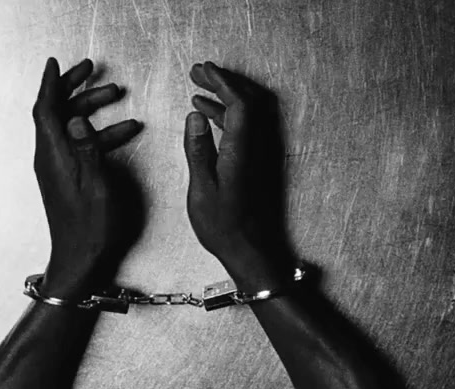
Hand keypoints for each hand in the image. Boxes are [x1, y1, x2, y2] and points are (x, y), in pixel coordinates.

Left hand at [32, 57, 144, 290]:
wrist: (80, 260)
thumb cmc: (89, 230)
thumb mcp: (95, 186)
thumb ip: (88, 149)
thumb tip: (77, 118)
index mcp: (53, 157)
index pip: (46, 110)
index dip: (50, 83)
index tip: (55, 63)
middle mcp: (50, 159)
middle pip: (57, 112)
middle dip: (74, 88)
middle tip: (92, 71)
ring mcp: (57, 168)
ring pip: (70, 126)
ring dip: (91, 108)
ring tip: (116, 95)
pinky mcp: (67, 177)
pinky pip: (79, 144)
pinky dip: (98, 133)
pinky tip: (123, 131)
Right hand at [184, 62, 289, 267]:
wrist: (250, 251)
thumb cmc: (224, 227)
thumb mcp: (201, 189)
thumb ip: (198, 150)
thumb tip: (196, 116)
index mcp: (241, 151)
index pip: (238, 103)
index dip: (222, 82)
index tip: (204, 70)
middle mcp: (255, 149)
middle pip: (247, 101)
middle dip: (224, 82)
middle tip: (199, 73)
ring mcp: (259, 155)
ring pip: (248, 113)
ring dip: (226, 97)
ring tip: (199, 91)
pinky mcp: (256, 163)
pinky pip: (246, 128)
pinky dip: (228, 115)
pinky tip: (209, 117)